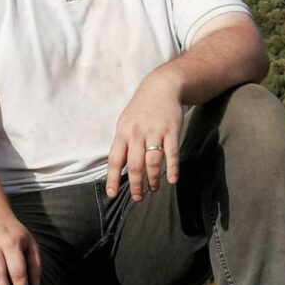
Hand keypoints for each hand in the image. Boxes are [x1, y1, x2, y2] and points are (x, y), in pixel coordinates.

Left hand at [105, 71, 183, 201]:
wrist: (161, 87)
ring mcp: (155, 132)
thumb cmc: (140, 109)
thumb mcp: (125, 123)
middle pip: (135, 165)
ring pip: (153, 162)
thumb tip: (119, 169)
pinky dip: (172, 168)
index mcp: (123, 133)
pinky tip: (172, 180)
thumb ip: (123, 144)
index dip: (113, 179)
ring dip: (153, 179)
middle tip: (137, 198)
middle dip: (136, 185)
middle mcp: (137, 133)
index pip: (115, 160)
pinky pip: (172, 153)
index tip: (112, 194)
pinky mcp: (172, 130)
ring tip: (153, 189)